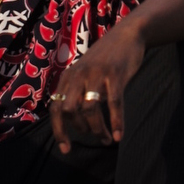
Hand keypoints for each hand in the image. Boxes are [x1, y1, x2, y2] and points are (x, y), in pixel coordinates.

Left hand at [50, 20, 146, 151]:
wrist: (128, 34)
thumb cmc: (107, 59)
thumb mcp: (86, 72)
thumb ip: (78, 92)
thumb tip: (74, 122)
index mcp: (69, 77)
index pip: (55, 108)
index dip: (59, 131)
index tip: (67, 149)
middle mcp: (79, 75)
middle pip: (68, 110)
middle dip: (80, 129)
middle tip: (94, 137)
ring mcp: (97, 74)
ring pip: (90, 109)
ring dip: (98, 129)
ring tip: (107, 139)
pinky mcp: (115, 74)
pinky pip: (114, 103)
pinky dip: (116, 122)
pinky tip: (120, 135)